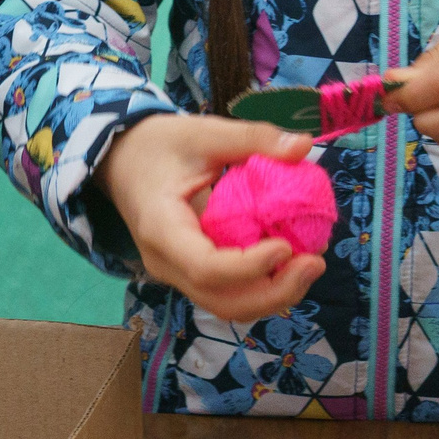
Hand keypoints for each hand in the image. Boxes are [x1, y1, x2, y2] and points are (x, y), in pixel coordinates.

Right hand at [98, 116, 324, 324]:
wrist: (123, 161)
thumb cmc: (159, 144)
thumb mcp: (203, 133)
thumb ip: (251, 138)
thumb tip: (303, 145)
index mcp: (161, 229)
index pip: (206, 267)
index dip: (250, 266)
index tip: (286, 245)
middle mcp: (166, 263)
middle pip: (221, 302)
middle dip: (274, 293)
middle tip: (316, 262)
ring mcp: (177, 274)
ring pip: (227, 305)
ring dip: (273, 295)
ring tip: (311, 263)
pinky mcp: (192, 273)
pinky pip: (227, 292)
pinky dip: (262, 285)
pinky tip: (291, 259)